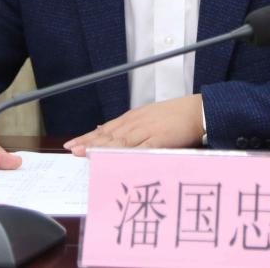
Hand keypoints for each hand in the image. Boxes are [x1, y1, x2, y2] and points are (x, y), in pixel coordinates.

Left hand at [63, 94, 204, 155]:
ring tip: (85, 154)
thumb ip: (126, 125)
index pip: (106, 129)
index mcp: (133, 118)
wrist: (197, 110)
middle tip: (72, 149)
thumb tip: (102, 129)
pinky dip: (127, 153)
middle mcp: (137, 123)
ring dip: (102, 148)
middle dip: (89, 143)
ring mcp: (147, 131)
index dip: (88, 137)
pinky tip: (115, 159)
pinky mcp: (160, 140)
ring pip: (120, 141)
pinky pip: (141, 149)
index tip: (72, 144)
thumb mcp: (146, 116)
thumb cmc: (174, 116)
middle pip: (109, 135)